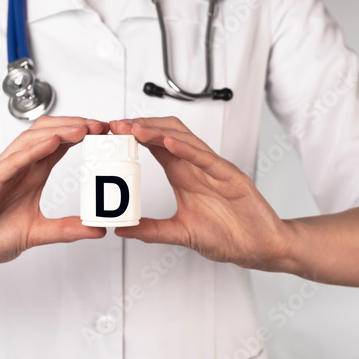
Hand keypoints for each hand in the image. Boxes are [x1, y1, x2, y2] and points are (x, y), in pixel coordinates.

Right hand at [0, 116, 108, 274]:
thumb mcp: (39, 232)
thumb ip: (68, 229)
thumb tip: (98, 229)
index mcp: (31, 174)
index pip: (58, 144)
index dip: (81, 135)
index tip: (103, 133)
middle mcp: (18, 167)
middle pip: (47, 133)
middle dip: (74, 126)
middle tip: (99, 126)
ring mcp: (1, 171)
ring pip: (30, 140)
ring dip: (58, 132)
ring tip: (82, 129)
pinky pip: (10, 162)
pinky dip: (31, 151)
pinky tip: (50, 144)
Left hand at [110, 117, 291, 270]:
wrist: (259, 248)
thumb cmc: (227, 236)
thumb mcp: (180, 232)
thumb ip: (152, 230)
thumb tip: (123, 229)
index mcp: (184, 175)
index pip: (156, 147)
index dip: (135, 137)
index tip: (113, 133)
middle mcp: (197, 167)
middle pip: (167, 134)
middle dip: (142, 127)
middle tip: (117, 125)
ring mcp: (215, 170)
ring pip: (186, 140)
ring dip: (158, 132)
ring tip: (135, 129)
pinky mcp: (232, 178)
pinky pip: (208, 159)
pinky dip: (188, 149)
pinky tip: (169, 144)